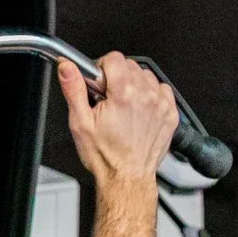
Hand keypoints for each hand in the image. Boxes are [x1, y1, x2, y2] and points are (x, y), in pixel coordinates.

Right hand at [59, 52, 177, 190]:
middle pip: (130, 65)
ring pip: (146, 76)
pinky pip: (162, 90)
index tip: (99, 82)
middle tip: (108, 99)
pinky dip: (150, 94)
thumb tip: (67, 67)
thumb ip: (73, 89)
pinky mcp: (170, 114)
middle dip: (116, 77)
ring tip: (124, 106)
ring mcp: (161, 105)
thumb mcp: (80, 122)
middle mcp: (146, 96)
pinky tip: (139, 109)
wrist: (127, 178)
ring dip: (134, 84)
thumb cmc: (105, 156)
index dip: (102, 67)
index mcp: (123, 94)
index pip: (115, 58)